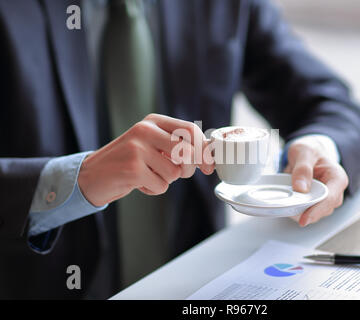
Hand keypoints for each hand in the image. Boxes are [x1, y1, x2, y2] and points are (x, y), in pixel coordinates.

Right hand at [78, 114, 213, 206]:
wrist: (92, 175)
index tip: (208, 167)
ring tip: (148, 174)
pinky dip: (153, 189)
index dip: (204, 150)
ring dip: (166, 180)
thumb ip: (177, 145)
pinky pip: (161, 186)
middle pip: (188, 152)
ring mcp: (137, 148)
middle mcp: (145, 130)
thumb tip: (209, 156)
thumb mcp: (152, 144)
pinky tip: (139, 182)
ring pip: (176, 173)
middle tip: (174, 172)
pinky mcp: (132, 168)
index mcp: (153, 121)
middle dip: (188, 169)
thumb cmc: (129, 161)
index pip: (191, 130)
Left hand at [284, 137, 348, 226]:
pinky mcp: (315, 202)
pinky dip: (298, 211)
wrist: (307, 151)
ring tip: (288, 206)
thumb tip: (300, 188)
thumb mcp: (304, 152)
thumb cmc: (309, 150)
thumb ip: (303, 169)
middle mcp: (334, 190)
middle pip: (324, 209)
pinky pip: (307, 211)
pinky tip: (289, 206)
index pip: (331, 198)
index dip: (317, 210)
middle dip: (308, 213)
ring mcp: (325, 198)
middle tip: (290, 211)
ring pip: (316, 213)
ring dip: (302, 212)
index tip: (304, 218)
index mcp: (337, 177)